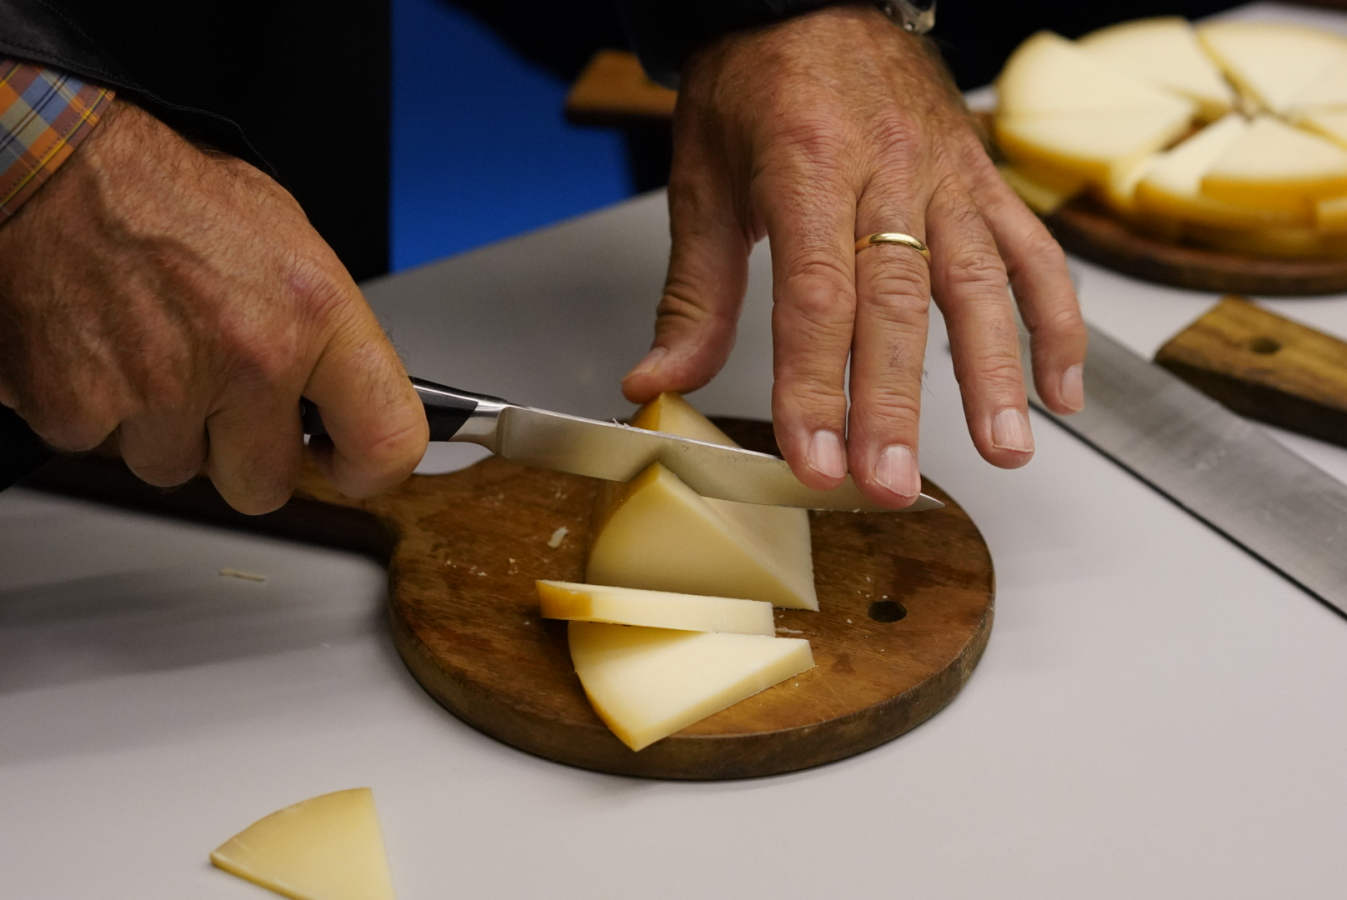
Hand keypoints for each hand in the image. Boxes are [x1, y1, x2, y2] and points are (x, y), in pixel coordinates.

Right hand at [0, 101, 427, 512]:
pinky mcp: (79, 408)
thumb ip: (321, 331)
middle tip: (216, 397)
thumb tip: (344, 396)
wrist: (44, 158)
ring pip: (172, 469)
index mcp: (314, 313)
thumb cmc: (160, 190)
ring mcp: (163, 390)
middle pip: (262, 487)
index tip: (346, 465)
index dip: (367, 470)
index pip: (386, 439)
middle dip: (238, 454)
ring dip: (160, 429)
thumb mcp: (283, 239)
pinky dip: (93, 411)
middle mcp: (249, 358)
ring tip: (147, 350)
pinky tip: (100, 351)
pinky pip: (98, 446)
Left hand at [621, 5, 1086, 506]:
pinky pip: (1033, 250)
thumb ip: (692, 296)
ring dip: (996, 370)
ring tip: (1005, 449)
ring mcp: (943, 174)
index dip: (813, 387)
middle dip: (894, 404)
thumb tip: (657, 384)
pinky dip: (1056, 319)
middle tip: (891, 484)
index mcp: (804, 167)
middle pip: (895, 303)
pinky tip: (1061, 389)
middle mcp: (884, 171)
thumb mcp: (703, 182)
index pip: (813, 297)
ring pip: (978, 279)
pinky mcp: (981, 178)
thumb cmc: (754, 86)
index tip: (813, 461)